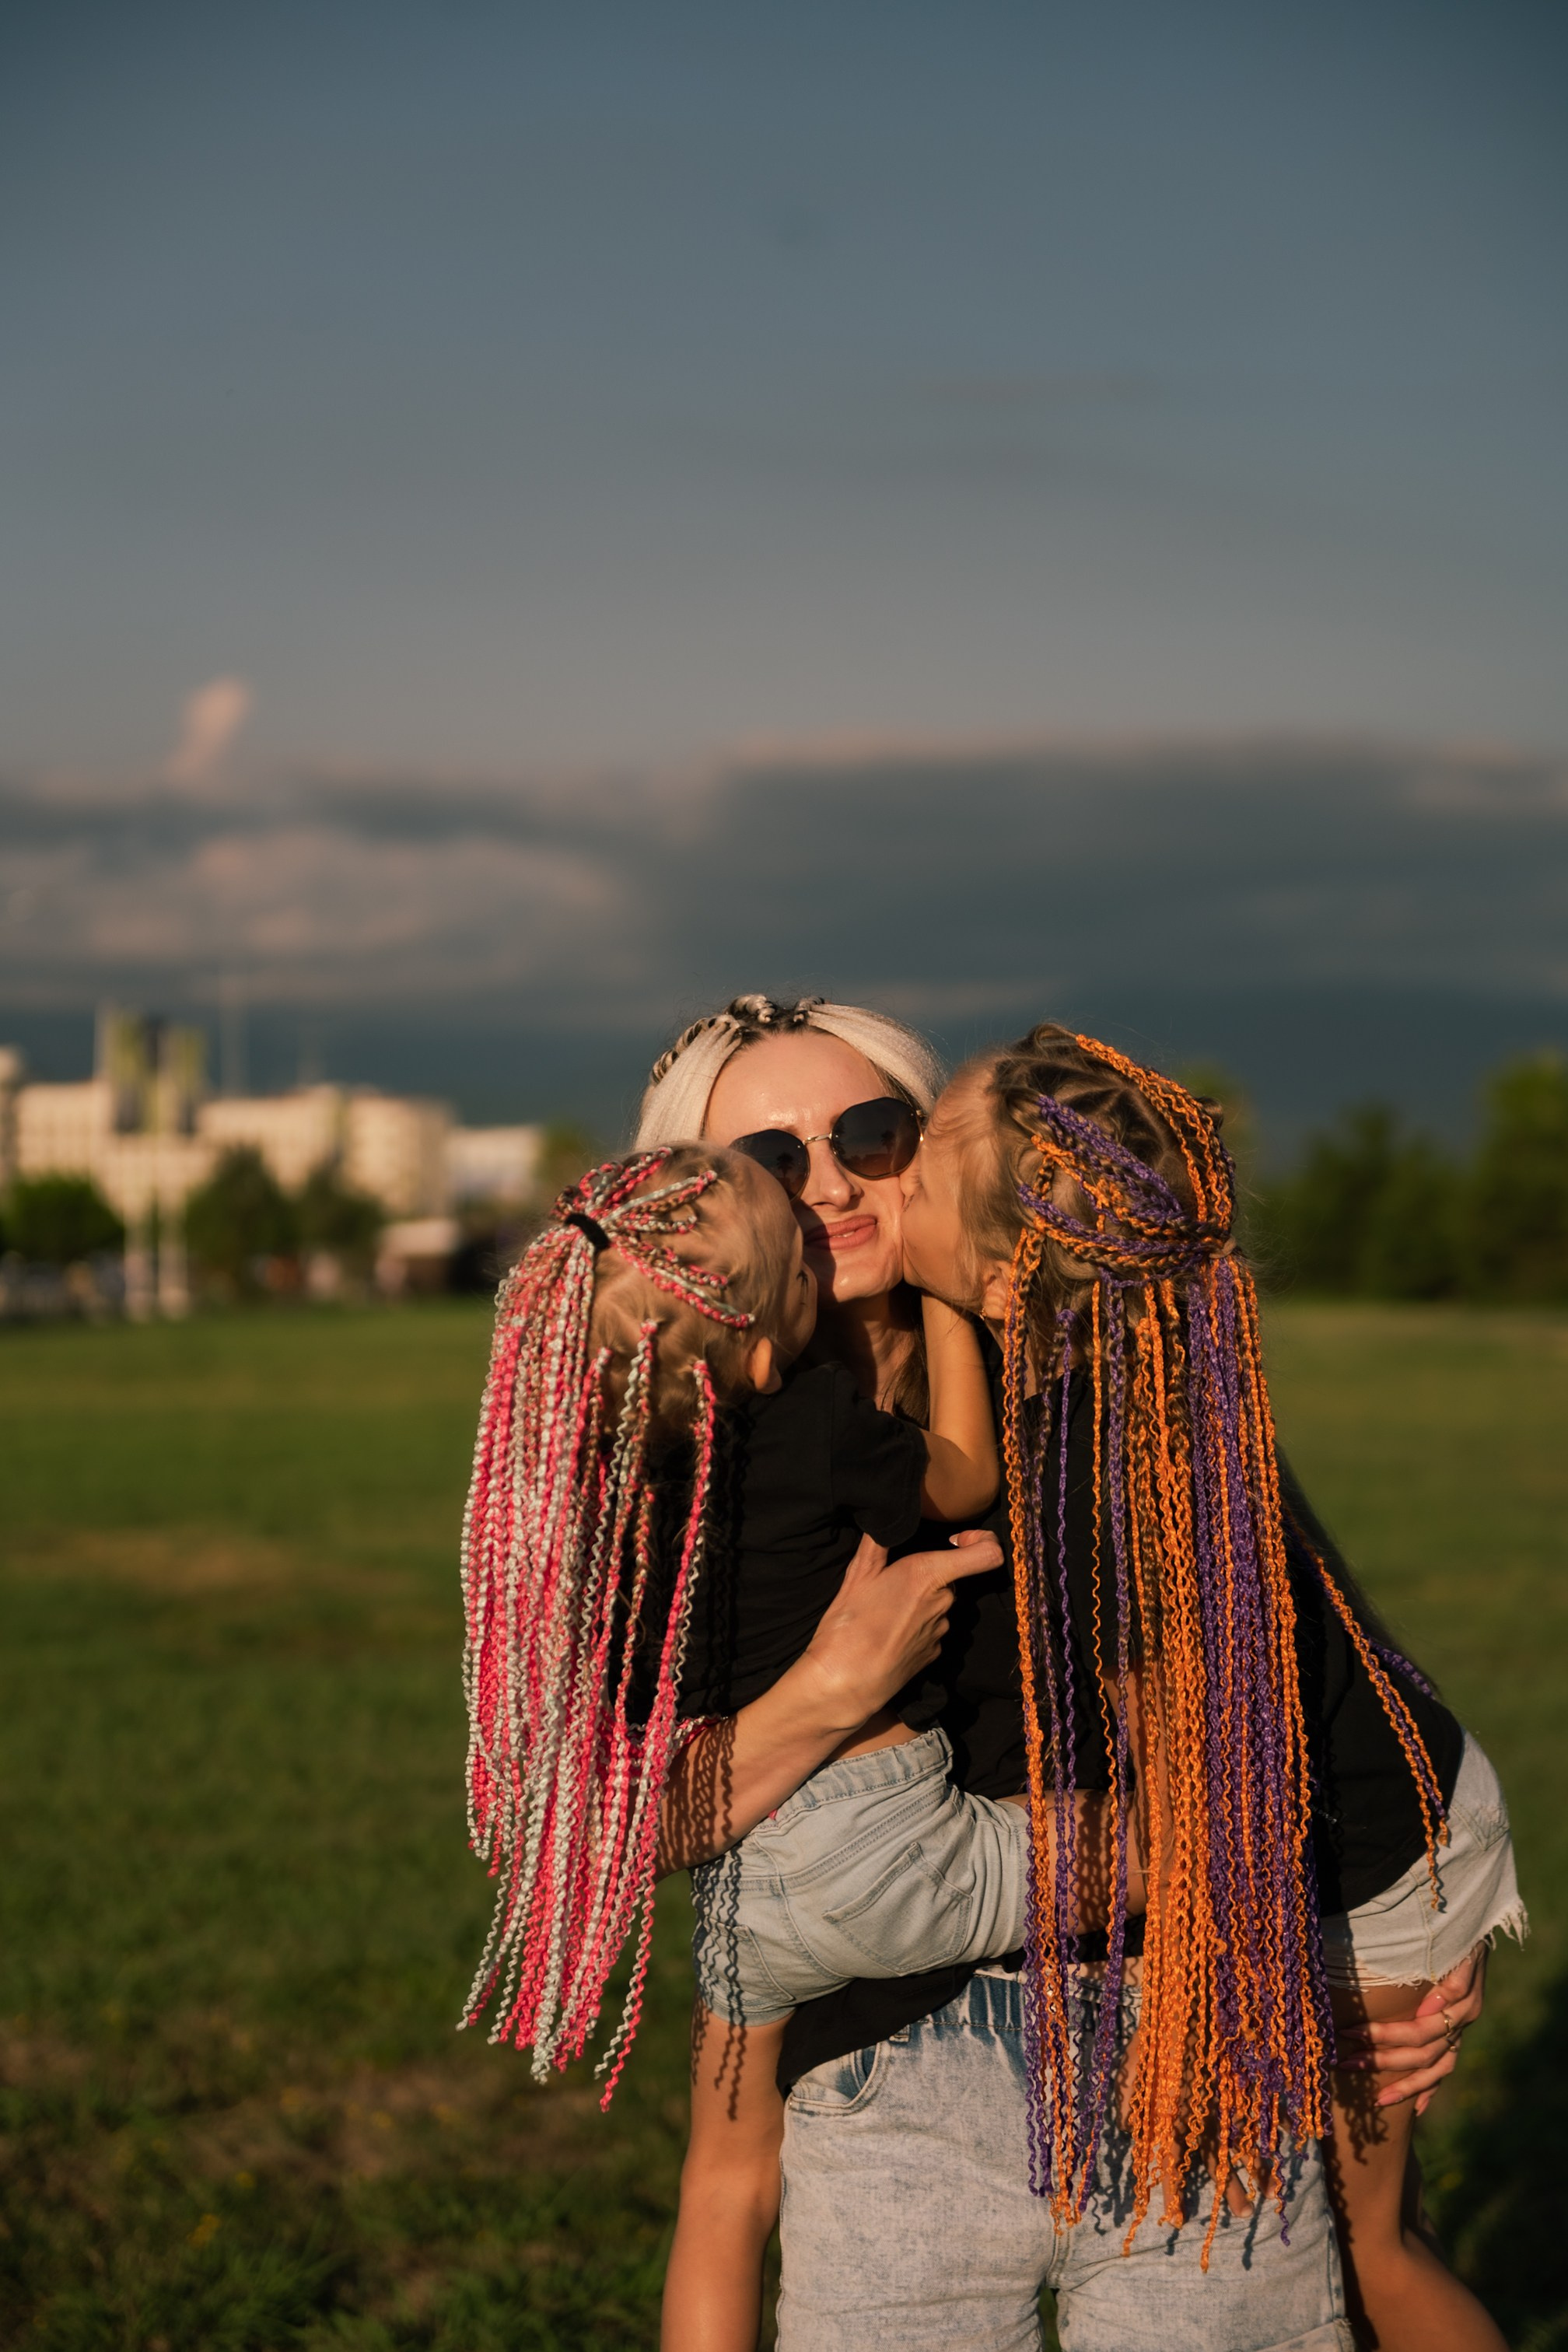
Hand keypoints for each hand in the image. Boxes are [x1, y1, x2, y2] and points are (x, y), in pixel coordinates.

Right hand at [798, 1527, 1004, 1728]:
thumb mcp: (857, 1575)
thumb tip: (882, 1518)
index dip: (981, 1540)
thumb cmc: (849, 1625)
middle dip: (929, 1575)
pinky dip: (917, 1626)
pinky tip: (890, 1633)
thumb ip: (877, 1543)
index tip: (955, 1540)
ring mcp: (942, 1630)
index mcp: (929, 1574)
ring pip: (940, 1603)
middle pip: (952, 1577)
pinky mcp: (935, 1653)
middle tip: (893, 1581)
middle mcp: (944, 1601)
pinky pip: (932, 1629)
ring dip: (921, 1601)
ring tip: (885, 1610)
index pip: (988, 1553)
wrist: (846, 1683)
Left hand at [1336, 1944, 1486, 2111]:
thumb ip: (1452, 1978)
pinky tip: (1416, 2109)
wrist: (1473, 1924)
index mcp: (1460, 2005)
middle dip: (1382, 2060)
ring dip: (1403, 2086)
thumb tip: (1431, 2010)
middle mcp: (1461, 2024)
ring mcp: (1459, 2033)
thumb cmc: (1456, 1932)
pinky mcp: (1457, 2037)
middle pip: (1420, 2054)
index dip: (1383, 2035)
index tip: (1349, 2033)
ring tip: (1375, 2100)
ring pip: (1433, 2069)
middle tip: (1345, 2063)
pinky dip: (1430, 2090)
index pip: (1417, 2031)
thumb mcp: (1458, 1946)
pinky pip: (1445, 2070)